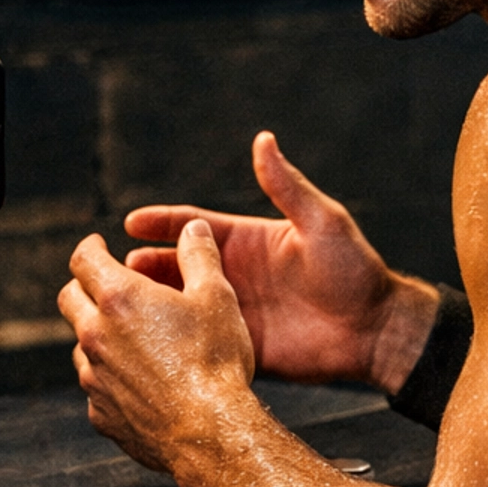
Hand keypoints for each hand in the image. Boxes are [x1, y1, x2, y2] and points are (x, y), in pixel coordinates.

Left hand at [58, 221, 255, 469]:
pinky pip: (97, 387)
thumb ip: (200, 256)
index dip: (90, 247)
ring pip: (82, 344)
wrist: (210, 432)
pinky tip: (140, 382)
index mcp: (120, 298)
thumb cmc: (215, 362)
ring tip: (131, 339)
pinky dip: (111, 377)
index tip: (98, 246)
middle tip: (105, 286)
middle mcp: (96, 335)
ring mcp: (94, 377)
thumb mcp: (217, 297)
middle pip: (70, 299)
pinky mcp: (100, 412)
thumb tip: (194, 230)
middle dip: (84, 286)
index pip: (84, 259)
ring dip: (98, 335)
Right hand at [123, 132, 437, 391]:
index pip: (193, 227)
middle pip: (176, 266)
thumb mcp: (321, 222)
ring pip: (180, 306)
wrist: (375, 332)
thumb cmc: (354, 271)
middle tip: (112, 271)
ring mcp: (234, 312)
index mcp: (247, 241)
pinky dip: (171, 342)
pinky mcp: (240, 347)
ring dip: (151, 304)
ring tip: (120, 307)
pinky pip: (198, 342)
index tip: (130, 222)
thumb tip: (263, 139)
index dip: (161, 222)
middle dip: (142, 267)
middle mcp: (234, 275)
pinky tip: (144, 344)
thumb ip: (287, 187)